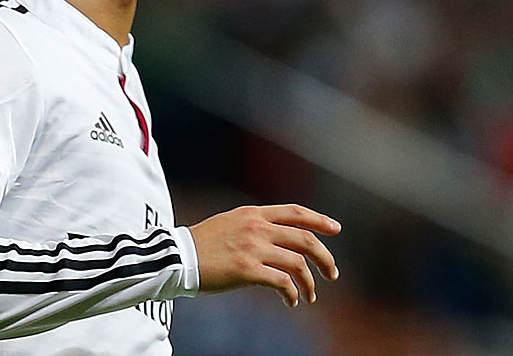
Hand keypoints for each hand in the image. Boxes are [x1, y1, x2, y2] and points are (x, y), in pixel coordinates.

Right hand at [188, 204, 340, 306]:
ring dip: (310, 283)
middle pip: (305, 239)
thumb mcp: (230, 223)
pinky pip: (282, 283)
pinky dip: (292, 294)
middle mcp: (256, 228)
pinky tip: (290, 302)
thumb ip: (254, 225)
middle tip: (332, 274)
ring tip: (310, 295)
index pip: (295, 212)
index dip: (319, 220)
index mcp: (253, 214)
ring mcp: (252, 248)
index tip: (335, 228)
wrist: (177, 257)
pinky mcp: (247, 270)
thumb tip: (279, 237)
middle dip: (325, 258)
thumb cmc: (202, 244)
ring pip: (298, 264)